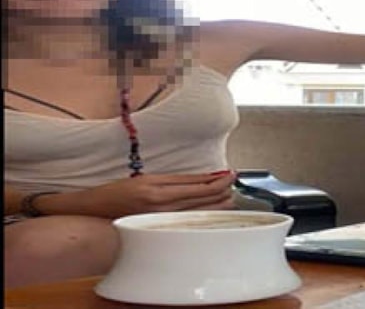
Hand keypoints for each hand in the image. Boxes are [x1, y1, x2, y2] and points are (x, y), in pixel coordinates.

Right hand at [75, 171, 236, 217]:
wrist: (94, 211)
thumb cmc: (118, 192)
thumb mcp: (147, 178)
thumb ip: (176, 180)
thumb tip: (202, 179)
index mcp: (158, 189)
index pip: (197, 185)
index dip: (217, 180)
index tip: (229, 173)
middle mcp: (161, 205)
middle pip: (202, 199)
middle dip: (222, 191)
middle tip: (234, 182)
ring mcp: (161, 219)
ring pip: (198, 212)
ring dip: (217, 203)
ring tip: (230, 196)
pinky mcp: (159, 227)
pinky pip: (187, 220)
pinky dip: (202, 213)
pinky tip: (212, 211)